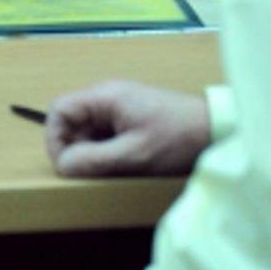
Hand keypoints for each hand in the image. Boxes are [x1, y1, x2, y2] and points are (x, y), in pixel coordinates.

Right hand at [45, 80, 210, 176]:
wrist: (215, 130)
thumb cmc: (177, 138)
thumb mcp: (134, 154)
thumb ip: (95, 160)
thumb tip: (63, 165)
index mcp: (105, 96)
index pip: (59, 110)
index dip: (55, 138)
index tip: (66, 165)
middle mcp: (108, 97)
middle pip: (71, 121)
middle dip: (74, 149)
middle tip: (90, 173)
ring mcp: (119, 107)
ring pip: (86, 130)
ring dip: (90, 152)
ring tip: (109, 170)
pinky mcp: (129, 119)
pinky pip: (103, 135)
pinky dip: (104, 152)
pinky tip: (120, 165)